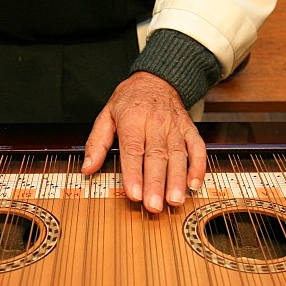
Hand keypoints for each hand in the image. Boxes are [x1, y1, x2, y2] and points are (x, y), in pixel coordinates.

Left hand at [83, 71, 206, 212]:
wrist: (157, 79)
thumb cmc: (130, 100)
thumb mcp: (107, 115)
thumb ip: (97, 143)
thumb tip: (87, 168)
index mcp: (133, 119)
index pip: (133, 149)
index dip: (134, 173)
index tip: (134, 194)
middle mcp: (156, 123)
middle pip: (157, 156)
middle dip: (156, 183)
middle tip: (154, 205)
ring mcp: (175, 127)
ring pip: (178, 155)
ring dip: (177, 180)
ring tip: (174, 200)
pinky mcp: (189, 129)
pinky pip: (197, 148)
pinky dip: (198, 167)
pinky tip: (194, 184)